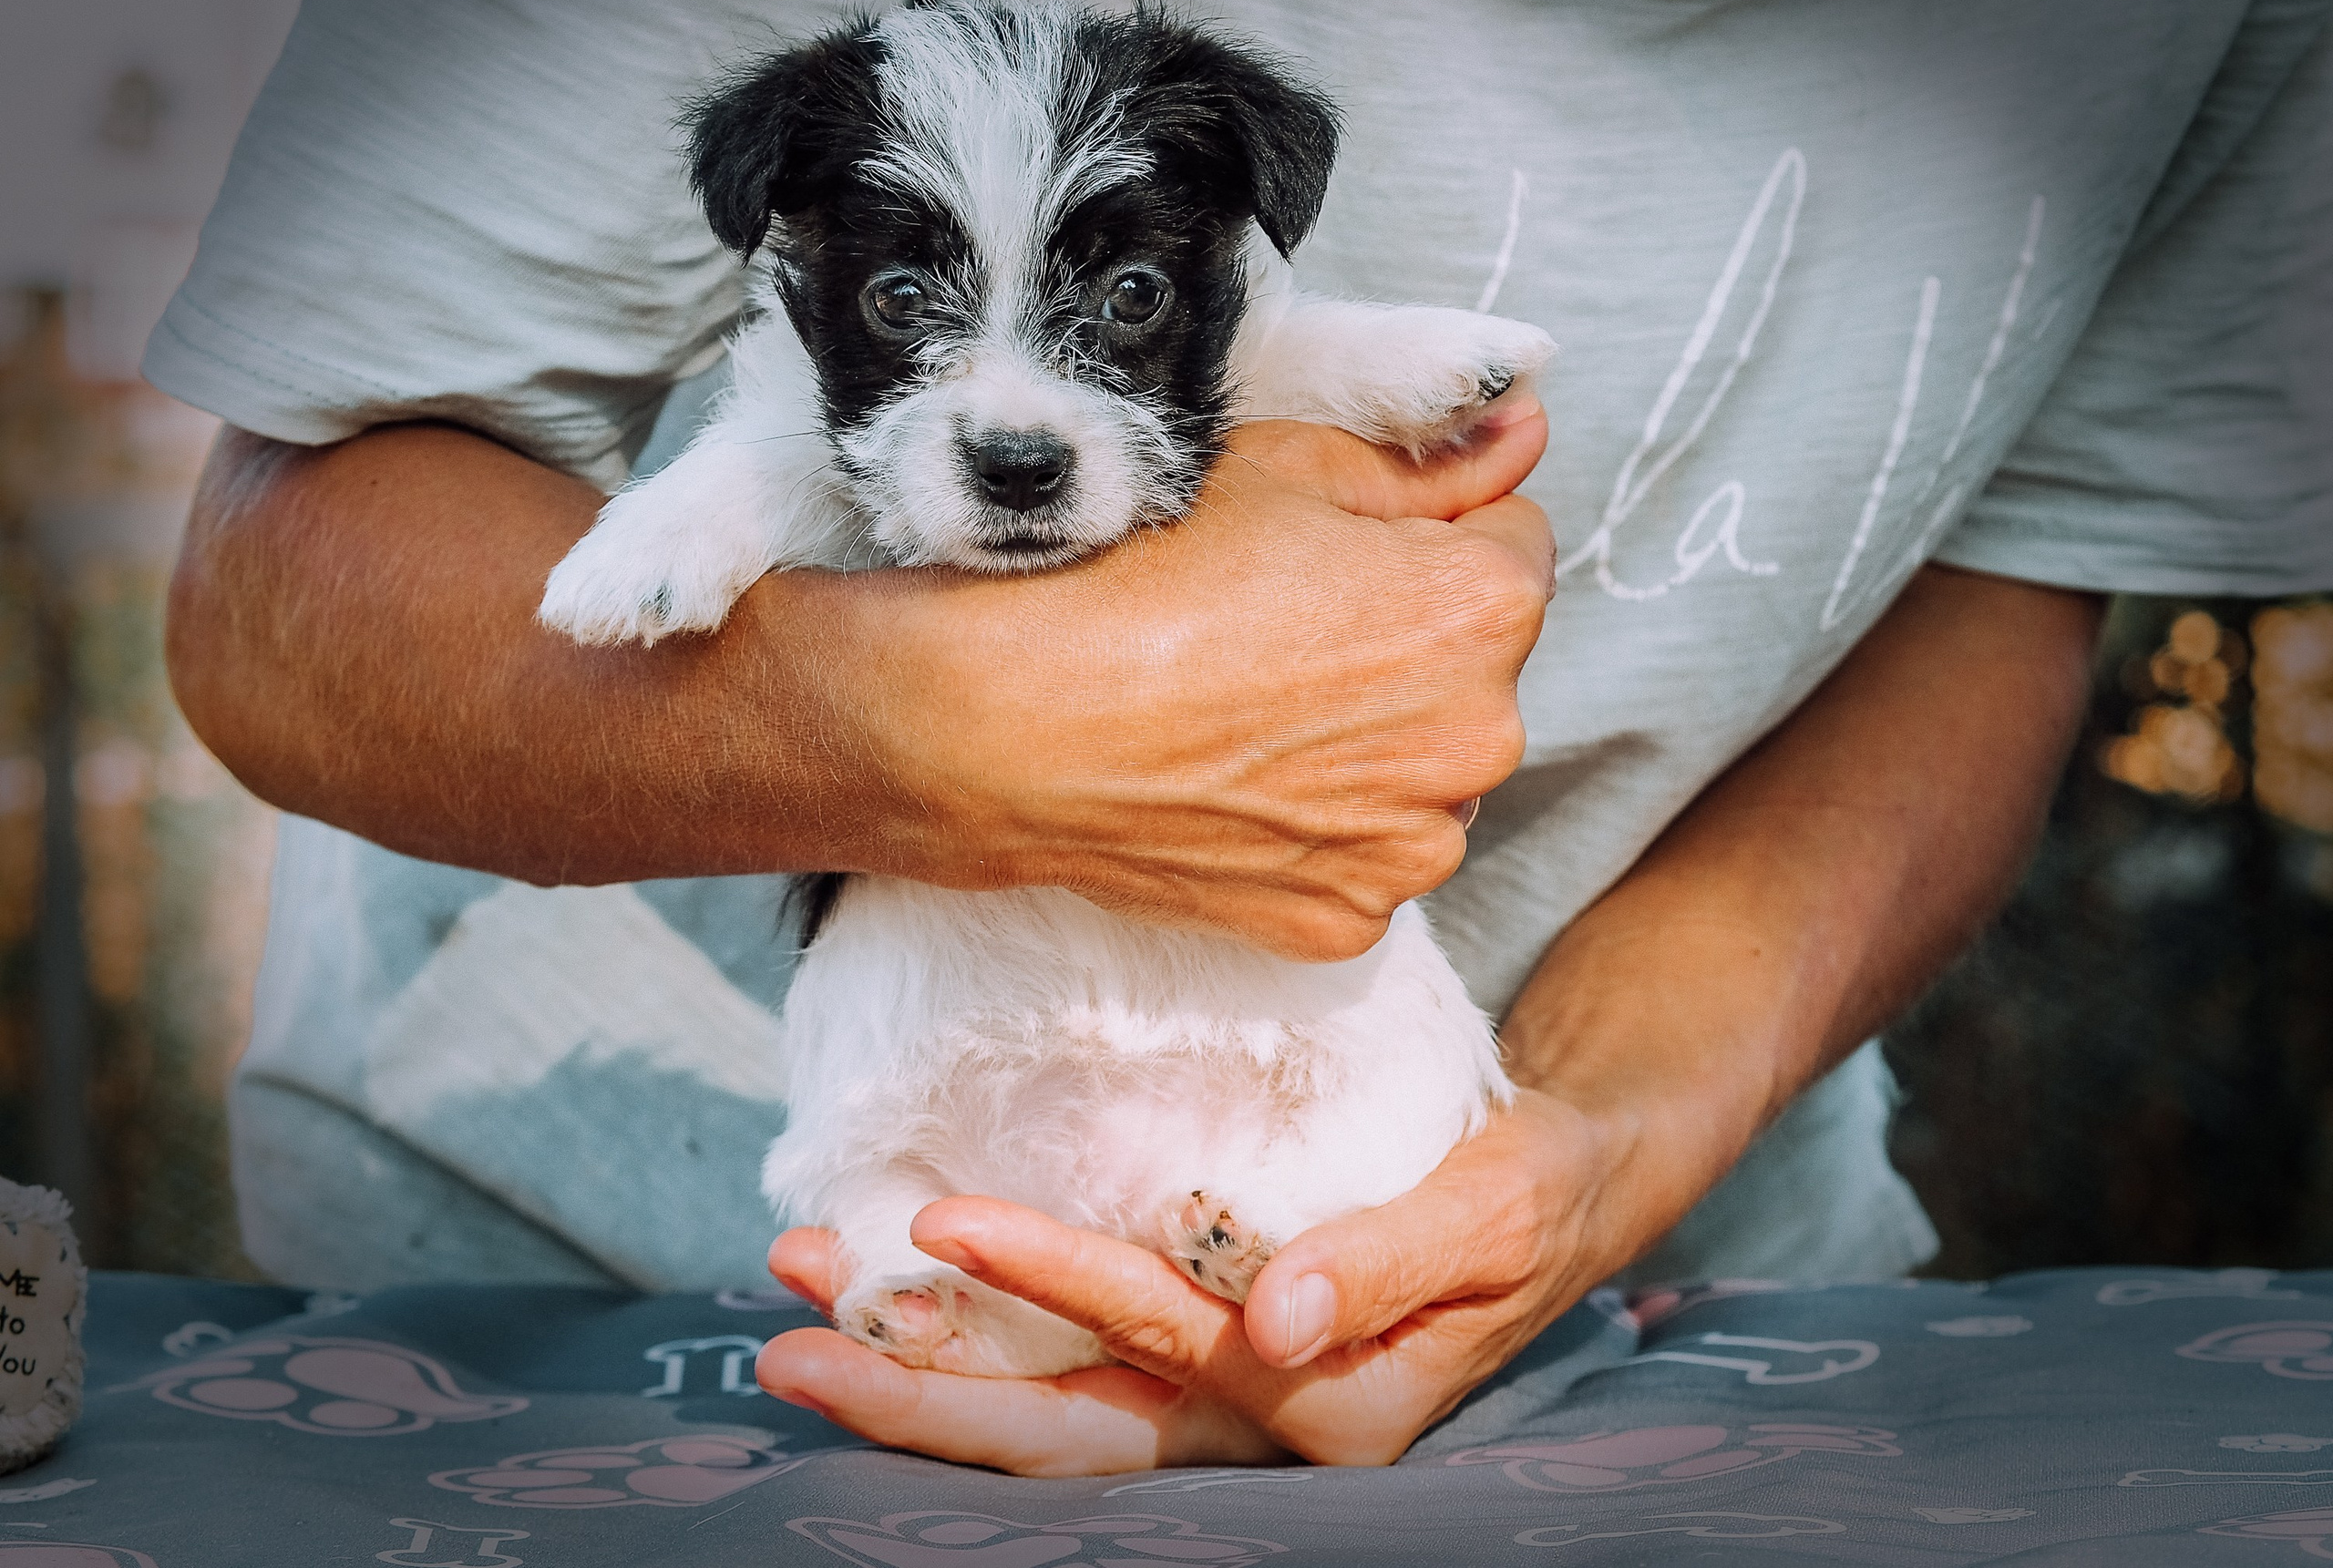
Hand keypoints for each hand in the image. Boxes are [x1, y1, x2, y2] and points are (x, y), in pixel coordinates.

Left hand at [755, 1089, 1636, 1474]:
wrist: (1550, 1193)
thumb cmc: (1533, 1191)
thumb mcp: (1492, 1209)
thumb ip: (1392, 1256)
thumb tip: (1278, 1315)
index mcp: (1329, 1409)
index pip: (1158, 1349)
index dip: (1046, 1287)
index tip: (943, 1217)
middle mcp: (1253, 1430)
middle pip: (1064, 1436)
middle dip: (921, 1396)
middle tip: (787, 1340)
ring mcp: (1213, 1406)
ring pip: (1045, 1413)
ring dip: (917, 1366)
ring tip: (795, 1295)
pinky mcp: (1191, 1363)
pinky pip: (1064, 1369)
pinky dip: (966, 1338)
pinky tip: (882, 1289)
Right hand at [839, 392, 1554, 959]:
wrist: (1000, 723)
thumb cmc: (1131, 581)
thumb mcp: (1283, 472)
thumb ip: (1429, 463)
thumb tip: (1525, 431)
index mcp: (1482, 612)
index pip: (1514, 547)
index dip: (1423, 537)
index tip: (1337, 551)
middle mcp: (1479, 740)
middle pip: (1475, 669)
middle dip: (1406, 643)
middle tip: (1278, 629)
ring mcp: (1412, 846)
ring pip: (1423, 768)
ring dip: (1370, 741)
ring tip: (1248, 710)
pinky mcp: (1347, 921)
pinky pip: (1364, 854)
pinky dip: (1318, 825)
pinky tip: (1233, 783)